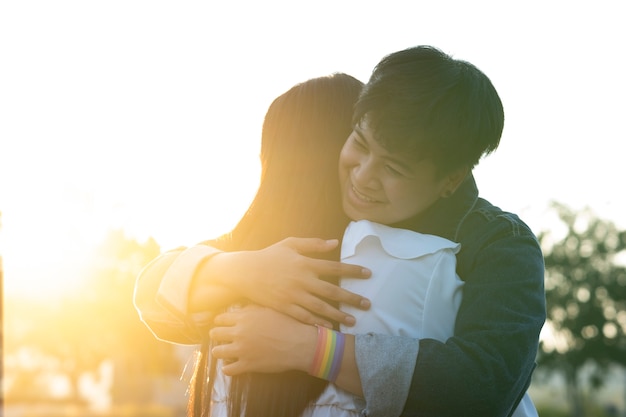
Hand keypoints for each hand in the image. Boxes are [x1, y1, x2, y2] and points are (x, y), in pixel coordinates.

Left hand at [210, 305, 316, 374]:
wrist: (300, 343)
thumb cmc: (287, 324)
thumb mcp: (269, 310)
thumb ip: (251, 309)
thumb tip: (240, 309)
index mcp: (244, 317)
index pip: (220, 319)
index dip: (221, 322)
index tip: (224, 326)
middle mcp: (239, 332)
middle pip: (215, 334)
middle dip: (217, 336)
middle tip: (222, 338)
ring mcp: (242, 349)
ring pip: (217, 352)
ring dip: (220, 352)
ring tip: (225, 352)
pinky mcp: (247, 365)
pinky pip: (227, 369)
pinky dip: (228, 368)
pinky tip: (233, 365)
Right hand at [219, 237, 370, 327]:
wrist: (244, 272)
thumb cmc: (269, 256)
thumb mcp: (290, 244)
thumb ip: (313, 244)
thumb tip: (335, 242)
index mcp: (305, 263)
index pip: (335, 267)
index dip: (353, 270)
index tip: (368, 274)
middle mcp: (302, 280)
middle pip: (332, 291)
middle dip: (352, 298)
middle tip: (368, 304)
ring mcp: (293, 295)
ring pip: (321, 307)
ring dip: (338, 315)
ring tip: (353, 321)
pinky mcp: (284, 307)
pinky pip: (304, 317)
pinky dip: (317, 322)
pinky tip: (329, 327)